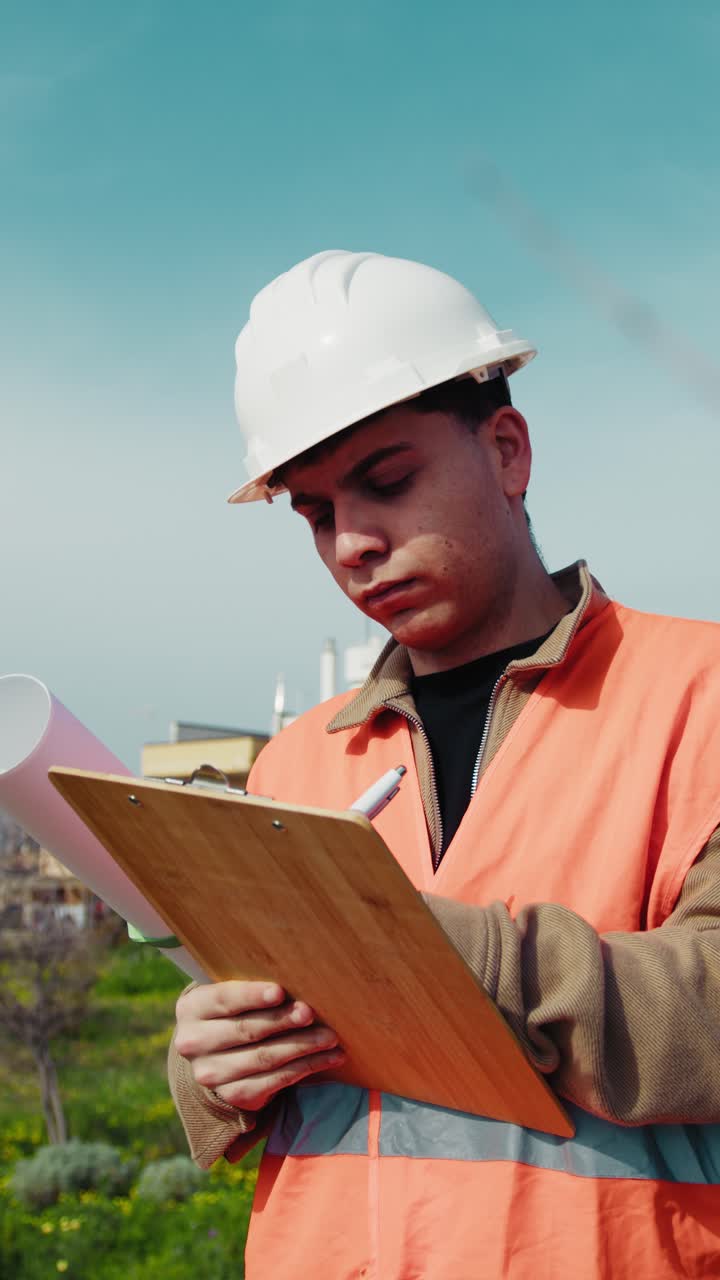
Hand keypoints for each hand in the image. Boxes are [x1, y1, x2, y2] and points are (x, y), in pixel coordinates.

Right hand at [174, 980, 344, 1110]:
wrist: (217, 1054)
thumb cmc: (234, 1011)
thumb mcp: (231, 995)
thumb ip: (252, 988)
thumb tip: (296, 979)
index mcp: (192, 1009)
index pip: (223, 1000)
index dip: (252, 996)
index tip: (280, 992)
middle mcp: (194, 1043)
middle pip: (246, 1031)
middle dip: (283, 1021)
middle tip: (312, 1013)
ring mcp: (211, 1073)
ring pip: (263, 1058)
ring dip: (302, 1047)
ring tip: (330, 1037)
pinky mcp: (233, 1095)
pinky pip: (274, 1082)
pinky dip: (305, 1068)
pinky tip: (329, 1058)